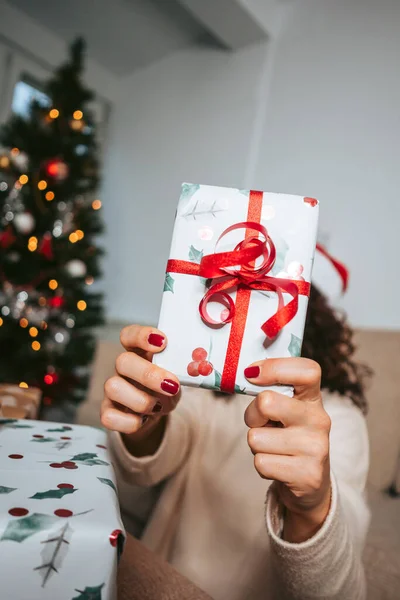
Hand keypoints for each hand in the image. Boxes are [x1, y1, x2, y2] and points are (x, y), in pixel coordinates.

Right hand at [101, 325, 179, 451]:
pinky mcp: (108, 411)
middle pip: (122, 360)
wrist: (156, 413)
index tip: (162, 341)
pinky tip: (144, 420)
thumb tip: (195, 368)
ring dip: (141, 400)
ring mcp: (113, 389)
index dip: (142, 335)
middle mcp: (123, 368)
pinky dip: (130, 422)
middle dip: (148, 374)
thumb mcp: (177, 376)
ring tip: (159, 406)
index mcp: (139, 351)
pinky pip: (109, 416)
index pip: (129, 334)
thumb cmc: (167, 387)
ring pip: (113, 387)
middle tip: (171, 385)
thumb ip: (181, 369)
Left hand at [244, 358, 331, 541]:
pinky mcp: (308, 475)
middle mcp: (319, 419)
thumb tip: (247, 372)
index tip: (251, 373)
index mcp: (313, 398)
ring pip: (256, 438)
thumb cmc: (288, 438)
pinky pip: (261, 463)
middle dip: (252, 415)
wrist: (309, 484)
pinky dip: (262, 466)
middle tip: (262, 424)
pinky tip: (278, 466)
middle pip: (267, 402)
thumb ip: (271, 391)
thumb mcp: (285, 410)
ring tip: (273, 448)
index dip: (275, 367)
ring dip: (256, 445)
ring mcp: (316, 448)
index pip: (307, 370)